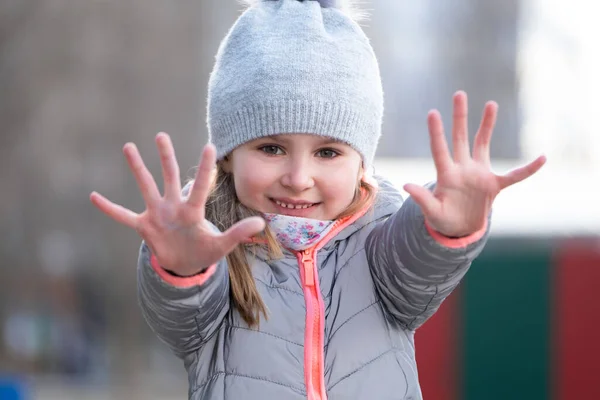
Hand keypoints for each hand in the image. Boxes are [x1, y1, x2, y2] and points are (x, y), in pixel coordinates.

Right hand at [90, 133, 264, 275]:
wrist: (186, 264)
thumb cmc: (204, 252)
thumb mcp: (222, 246)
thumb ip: (238, 234)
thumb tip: (261, 224)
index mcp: (193, 211)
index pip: (201, 186)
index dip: (205, 169)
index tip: (209, 145)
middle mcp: (174, 207)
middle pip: (169, 177)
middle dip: (166, 157)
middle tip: (161, 135)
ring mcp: (157, 215)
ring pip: (146, 187)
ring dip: (138, 169)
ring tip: (129, 147)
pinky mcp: (144, 227)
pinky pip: (124, 216)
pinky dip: (110, 209)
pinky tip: (93, 196)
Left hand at [404, 91, 545, 236]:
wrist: (459, 228)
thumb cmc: (443, 219)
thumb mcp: (432, 212)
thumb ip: (423, 199)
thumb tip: (406, 186)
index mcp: (446, 176)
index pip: (440, 150)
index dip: (437, 133)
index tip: (432, 112)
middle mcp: (462, 169)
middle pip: (460, 139)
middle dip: (460, 117)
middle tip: (459, 94)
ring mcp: (479, 175)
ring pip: (483, 144)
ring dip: (487, 126)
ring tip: (490, 104)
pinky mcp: (493, 184)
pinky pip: (515, 176)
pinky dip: (528, 170)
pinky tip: (542, 158)